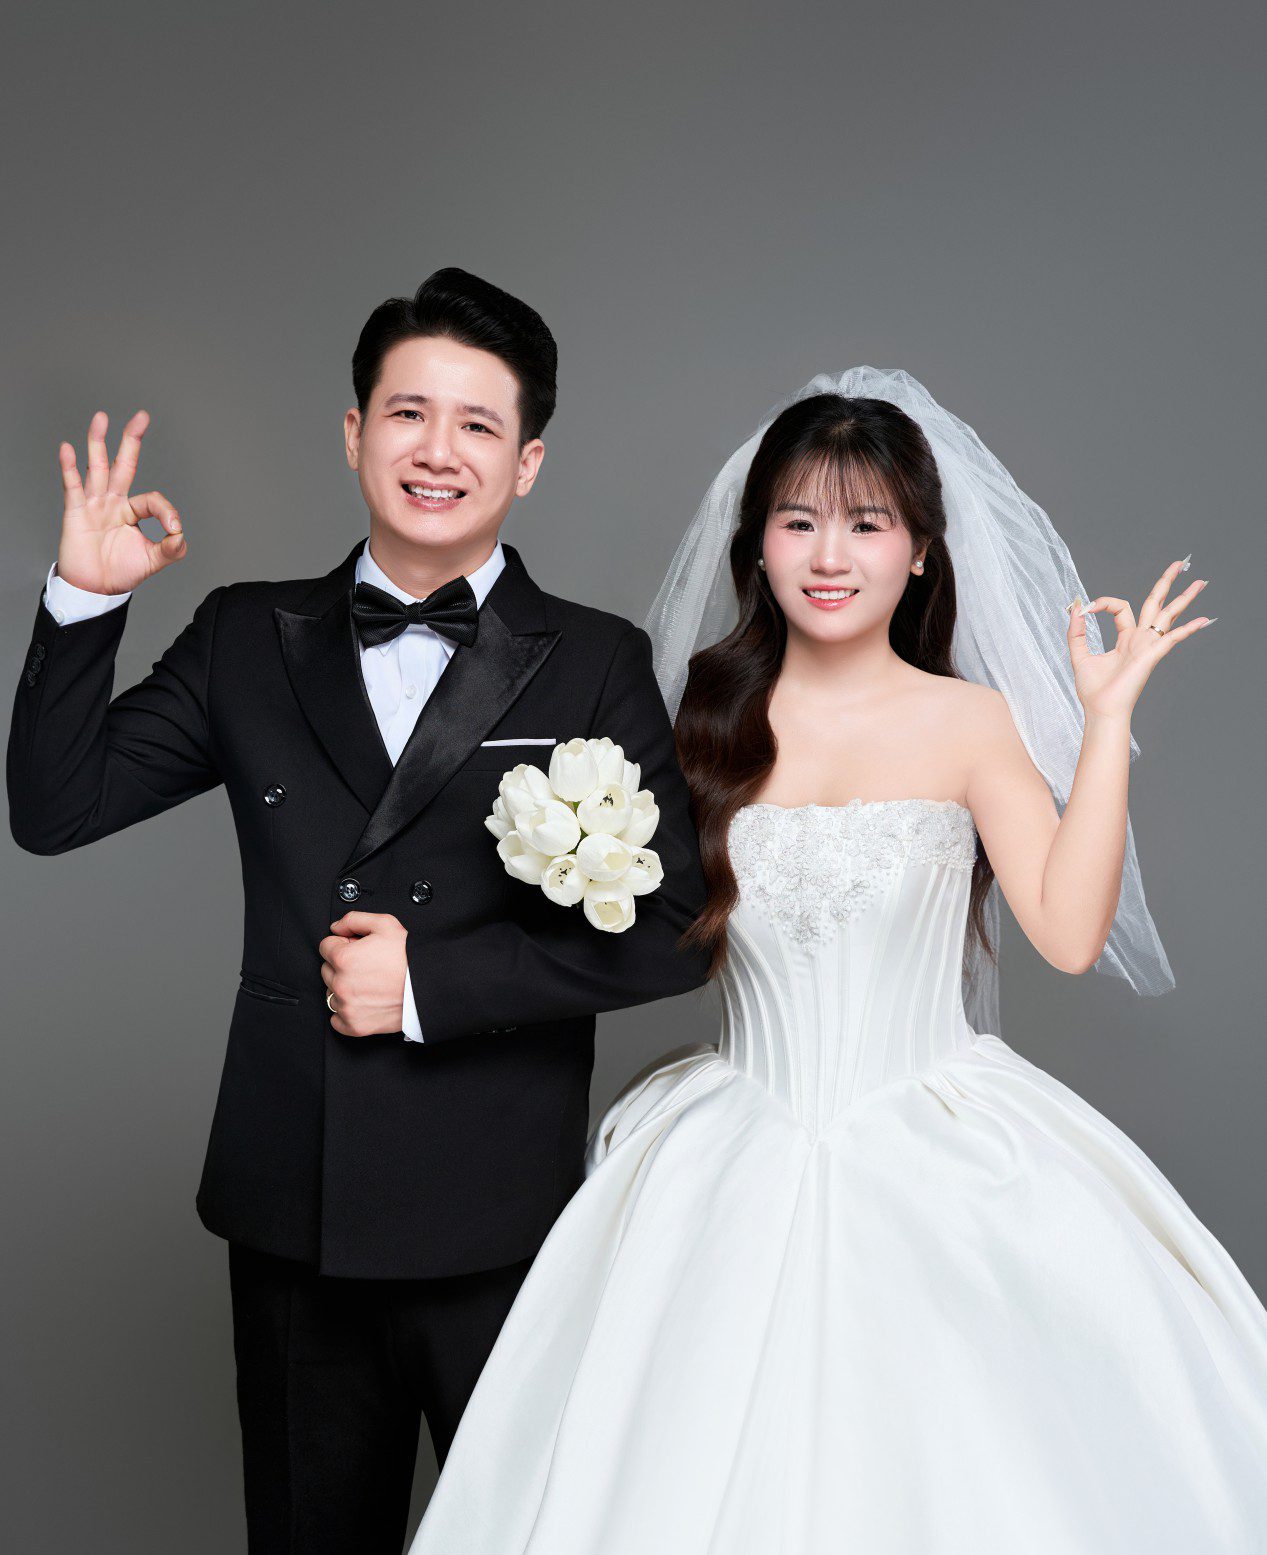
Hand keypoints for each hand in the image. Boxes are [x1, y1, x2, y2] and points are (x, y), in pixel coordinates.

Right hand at [56, 409, 185, 593]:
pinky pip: (73, 486)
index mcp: (132, 511)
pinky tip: (68, 448)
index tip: (174, 530)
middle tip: (142, 417)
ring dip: (98, 442)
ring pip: (97, 467)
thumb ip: (171, 549)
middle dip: (131, 441)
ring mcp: (94, 504)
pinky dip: (70, 467)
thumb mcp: (153, 561)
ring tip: (102, 418)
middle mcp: (113, 501)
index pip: (153, 499)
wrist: (95, 588)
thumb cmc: (121, 572)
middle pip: (123, 465)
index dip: (167, 512)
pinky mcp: (76, 512)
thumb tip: (181, 535)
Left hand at [318, 911, 408, 1036]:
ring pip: (331, 993)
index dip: (343, 944)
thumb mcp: (386, 924)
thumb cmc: (409, 958)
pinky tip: (363, 1002)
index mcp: (344, 958)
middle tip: (366, 965)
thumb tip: (337, 927)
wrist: (429, 987)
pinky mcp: (355, 1025)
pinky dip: (346, 1012)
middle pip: (327, 970)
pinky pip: (336, 1019)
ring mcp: (347, 1006)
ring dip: (344, 988)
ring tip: (368, 984)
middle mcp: (341, 984)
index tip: (357, 949)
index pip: (326, 946)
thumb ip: (354, 919)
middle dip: (342, 965)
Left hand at [1067, 556, 1213, 721]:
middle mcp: (1140, 639)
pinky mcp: (1152, 655)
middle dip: (1167, 583)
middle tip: (1181, 564)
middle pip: (1156, 603)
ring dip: (1185, 598)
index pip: (1122, 607)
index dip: (1104, 602)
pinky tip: (1205, 619)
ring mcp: (1148, 646)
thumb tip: (1075, 608)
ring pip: (1169, 615)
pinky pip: (1173, 638)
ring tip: (1201, 582)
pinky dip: (1189, 628)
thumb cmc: (1093, 691)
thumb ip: (1075, 632)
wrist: (1101, 711)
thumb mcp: (1079, 655)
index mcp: (1125, 638)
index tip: (1087, 608)